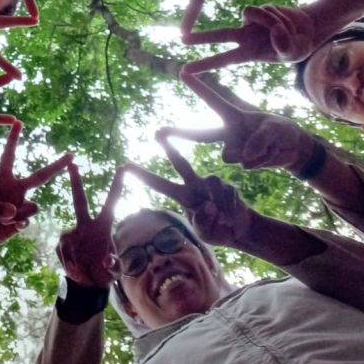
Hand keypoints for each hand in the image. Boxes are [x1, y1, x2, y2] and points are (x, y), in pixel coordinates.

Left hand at [0, 122, 71, 278]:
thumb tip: (13, 210)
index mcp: (2, 180)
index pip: (8, 156)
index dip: (13, 139)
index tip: (18, 121)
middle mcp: (15, 189)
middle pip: (40, 176)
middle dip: (56, 166)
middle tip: (71, 155)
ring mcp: (21, 204)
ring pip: (32, 206)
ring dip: (18, 214)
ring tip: (2, 220)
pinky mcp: (23, 219)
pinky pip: (27, 220)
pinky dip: (18, 224)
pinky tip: (10, 227)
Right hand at [55, 163, 124, 288]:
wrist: (86, 284)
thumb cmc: (105, 273)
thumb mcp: (114, 272)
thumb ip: (113, 265)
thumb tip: (106, 259)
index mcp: (104, 226)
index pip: (111, 202)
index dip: (117, 185)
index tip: (122, 167)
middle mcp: (86, 225)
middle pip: (79, 200)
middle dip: (75, 181)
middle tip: (72, 163)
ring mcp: (72, 232)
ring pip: (70, 241)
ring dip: (77, 260)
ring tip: (84, 272)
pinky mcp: (61, 241)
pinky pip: (64, 252)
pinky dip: (70, 264)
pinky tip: (76, 270)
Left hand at [124, 152, 254, 249]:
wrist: (238, 230)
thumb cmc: (215, 230)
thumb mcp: (205, 231)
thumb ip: (204, 221)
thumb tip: (209, 205)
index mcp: (182, 196)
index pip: (159, 184)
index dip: (143, 175)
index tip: (125, 166)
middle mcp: (195, 184)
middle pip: (180, 162)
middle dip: (169, 147)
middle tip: (157, 133)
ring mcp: (212, 183)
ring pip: (213, 181)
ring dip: (218, 203)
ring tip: (222, 220)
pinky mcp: (229, 186)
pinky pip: (228, 194)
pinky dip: (230, 209)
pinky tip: (231, 218)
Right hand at [166, 73, 316, 172]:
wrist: (293, 150)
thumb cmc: (281, 130)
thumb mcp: (275, 129)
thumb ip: (259, 140)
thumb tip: (243, 158)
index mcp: (234, 116)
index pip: (214, 100)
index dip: (199, 87)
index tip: (183, 72)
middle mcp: (228, 132)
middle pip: (200, 135)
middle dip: (178, 133)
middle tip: (158, 132)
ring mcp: (234, 149)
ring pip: (232, 156)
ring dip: (254, 152)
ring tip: (269, 145)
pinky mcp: (241, 164)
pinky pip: (249, 164)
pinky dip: (264, 159)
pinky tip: (270, 155)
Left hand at [181, 4, 315, 73]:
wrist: (307, 29)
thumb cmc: (296, 46)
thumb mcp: (293, 53)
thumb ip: (284, 46)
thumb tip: (275, 31)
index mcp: (248, 53)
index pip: (223, 60)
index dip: (204, 65)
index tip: (185, 70)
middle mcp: (245, 37)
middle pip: (219, 35)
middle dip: (202, 38)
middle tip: (181, 40)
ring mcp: (250, 22)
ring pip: (251, 14)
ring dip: (271, 21)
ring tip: (285, 30)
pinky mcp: (259, 9)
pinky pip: (264, 10)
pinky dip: (277, 16)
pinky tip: (285, 20)